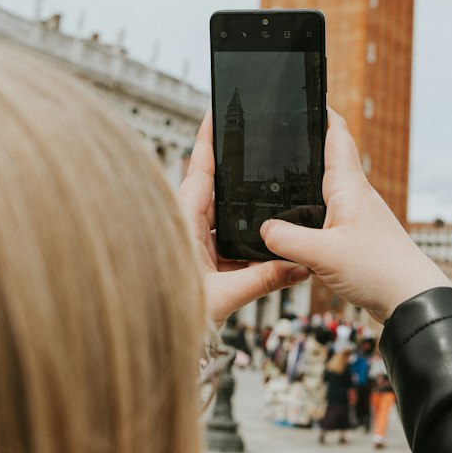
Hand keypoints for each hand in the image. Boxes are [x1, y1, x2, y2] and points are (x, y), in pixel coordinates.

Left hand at [179, 111, 309, 327]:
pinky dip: (242, 231)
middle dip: (235, 166)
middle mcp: (185, 226)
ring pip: (222, 213)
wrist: (152, 341)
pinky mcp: (198, 258)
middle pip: (214, 186)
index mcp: (183, 222)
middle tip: (255, 140)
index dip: (208, 139)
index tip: (216, 111)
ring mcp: (191, 241)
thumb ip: (263, 280)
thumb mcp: (223, 297)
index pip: (200, 170)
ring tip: (265, 183)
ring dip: (241, 204)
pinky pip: (224, 236)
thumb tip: (299, 266)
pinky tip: (262, 233)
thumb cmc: (172, 315)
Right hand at [259, 108, 450, 325]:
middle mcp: (356, 196)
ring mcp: (359, 217)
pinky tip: (299, 228)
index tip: (307, 98)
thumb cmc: (379, 270)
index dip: (323, 114)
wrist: (411, 300)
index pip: (337, 137)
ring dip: (309, 184)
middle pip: (331, 161)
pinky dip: (313, 215)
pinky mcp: (359, 239)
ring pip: (329, 192)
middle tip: (283, 137)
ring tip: (284, 179)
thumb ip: (287, 239)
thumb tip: (264, 229)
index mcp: (349, 187)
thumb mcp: (322, 254)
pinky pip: (330, 218)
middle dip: (309, 147)